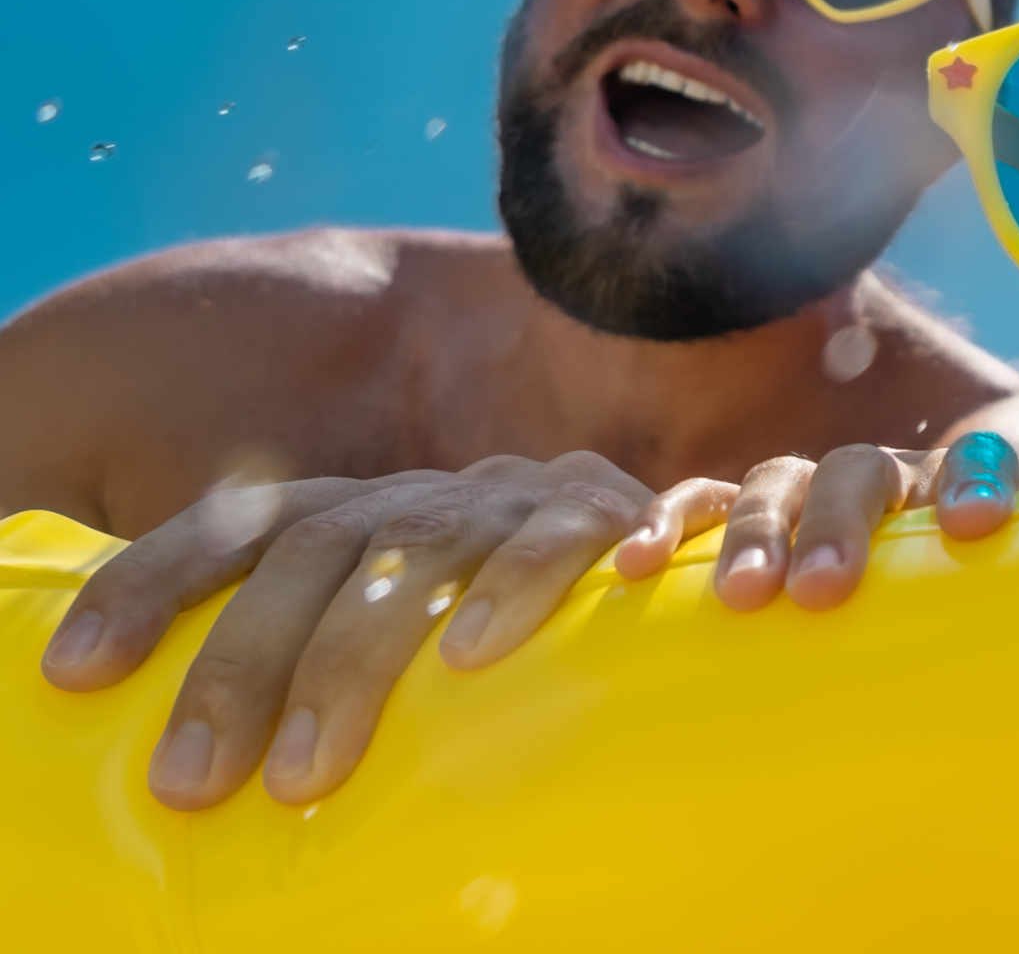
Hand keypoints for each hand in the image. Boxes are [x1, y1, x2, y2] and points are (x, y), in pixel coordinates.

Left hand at [38, 453, 666, 809]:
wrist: (683, 552)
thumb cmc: (517, 629)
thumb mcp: (409, 628)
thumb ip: (325, 657)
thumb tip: (197, 770)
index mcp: (363, 513)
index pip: (239, 526)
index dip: (149, 583)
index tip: (71, 672)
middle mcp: (426, 497)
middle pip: (311, 553)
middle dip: (238, 667)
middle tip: (189, 784)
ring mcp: (514, 500)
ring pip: (412, 553)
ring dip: (350, 661)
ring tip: (302, 773)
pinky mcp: (607, 515)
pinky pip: (562, 539)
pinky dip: (520, 587)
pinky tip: (475, 653)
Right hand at [673, 430, 1018, 613]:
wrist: (896, 571)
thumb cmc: (967, 608)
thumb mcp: (1011, 607)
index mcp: (956, 491)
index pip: (976, 461)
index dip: (976, 480)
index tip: (978, 526)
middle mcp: (884, 482)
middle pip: (864, 472)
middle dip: (842, 525)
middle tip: (825, 591)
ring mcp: (810, 493)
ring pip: (782, 482)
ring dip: (761, 531)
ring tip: (745, 595)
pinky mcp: (740, 518)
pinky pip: (700, 503)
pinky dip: (668, 524)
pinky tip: (636, 566)